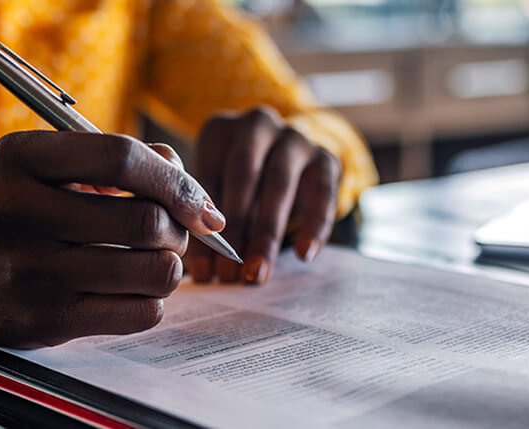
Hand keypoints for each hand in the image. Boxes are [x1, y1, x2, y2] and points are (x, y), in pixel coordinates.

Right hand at [0, 131, 224, 347]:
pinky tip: (132, 288)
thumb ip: (119, 160)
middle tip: (170, 232)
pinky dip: (152, 299)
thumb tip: (187, 186)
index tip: (198, 201)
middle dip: (177, 228)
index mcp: (19, 158)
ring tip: (153, 259)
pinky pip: (141, 312)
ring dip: (170, 265)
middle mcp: (18, 213)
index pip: (122, 158)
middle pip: (145, 221)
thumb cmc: (20, 209)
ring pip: (153, 271)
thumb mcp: (49, 166)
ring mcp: (31, 272)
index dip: (175, 180)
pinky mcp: (46, 320)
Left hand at [188, 107, 340, 284]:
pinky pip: (323, 192)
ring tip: (258, 273)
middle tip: (229, 275)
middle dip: (235, 229)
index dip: (202, 227)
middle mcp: (257, 125)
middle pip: (243, 176)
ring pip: (279, 182)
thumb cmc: (243, 184)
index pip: (206, 180)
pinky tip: (304, 254)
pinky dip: (314, 225)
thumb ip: (208, 222)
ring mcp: (295, 137)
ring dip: (266, 233)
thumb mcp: (219, 191)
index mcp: (220, 130)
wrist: (293, 159)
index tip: (203, 271)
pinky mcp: (326, 157)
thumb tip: (204, 272)